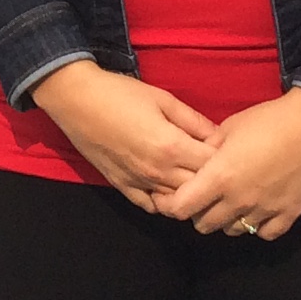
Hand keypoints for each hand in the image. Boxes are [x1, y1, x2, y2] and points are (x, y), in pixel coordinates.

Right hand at [29, 64, 218, 211]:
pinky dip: (164, 202)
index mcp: (171, 147)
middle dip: (211, 179)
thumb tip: (219, 136)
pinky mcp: (123, 187)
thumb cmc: (120, 93)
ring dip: (189, 193)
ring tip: (193, 177)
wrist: (76, 100)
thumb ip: (193, 120)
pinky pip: (151, 206)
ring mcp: (139, 183)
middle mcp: (158, 172)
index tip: (224, 148)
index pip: (213, 165)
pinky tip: (168, 187)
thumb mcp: (163, 99)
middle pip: (198, 189)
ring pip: (177, 203)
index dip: (224, 158)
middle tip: (213, 164)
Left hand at [156, 90, 300, 239]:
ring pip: (233, 231)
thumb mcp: (229, 127)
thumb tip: (197, 160)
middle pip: (204, 224)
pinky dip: (258, 226)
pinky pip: (265, 233)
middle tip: (204, 198)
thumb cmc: (269, 119)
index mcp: (220, 176)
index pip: (181, 208)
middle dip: (198, 213)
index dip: (171, 205)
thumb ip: (208, 149)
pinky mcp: (289, 214)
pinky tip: (258, 211)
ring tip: (233, 203)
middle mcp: (239, 199)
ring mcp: (265, 210)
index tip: (173, 197)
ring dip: (227, 220)